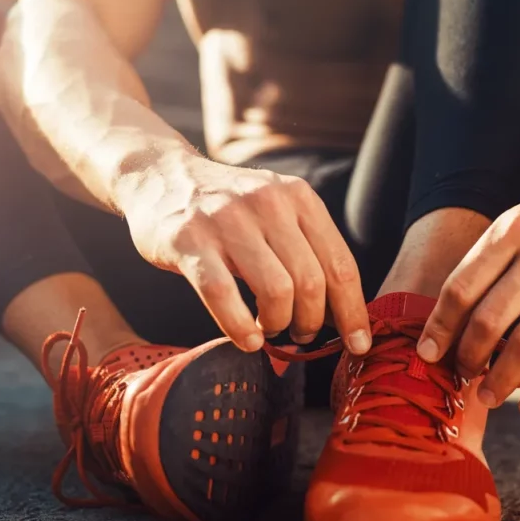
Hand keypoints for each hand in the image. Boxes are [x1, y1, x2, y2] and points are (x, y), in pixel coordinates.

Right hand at [121, 152, 371, 353]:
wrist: (160, 175)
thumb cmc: (226, 209)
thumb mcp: (275, 211)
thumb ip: (306, 250)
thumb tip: (340, 313)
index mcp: (298, 197)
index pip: (340, 264)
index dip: (353, 312)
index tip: (359, 345)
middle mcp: (267, 202)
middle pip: (311, 282)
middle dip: (311, 322)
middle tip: (300, 334)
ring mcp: (226, 220)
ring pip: (275, 290)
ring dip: (277, 324)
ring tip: (268, 329)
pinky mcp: (188, 239)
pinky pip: (222, 295)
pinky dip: (239, 327)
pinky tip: (246, 339)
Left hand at [416, 174, 519, 415]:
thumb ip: (490, 263)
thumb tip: (450, 321)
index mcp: (513, 231)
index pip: (461, 287)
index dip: (440, 327)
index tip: (428, 354)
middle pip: (489, 319)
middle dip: (468, 356)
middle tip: (462, 375)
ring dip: (501, 379)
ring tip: (488, 397)